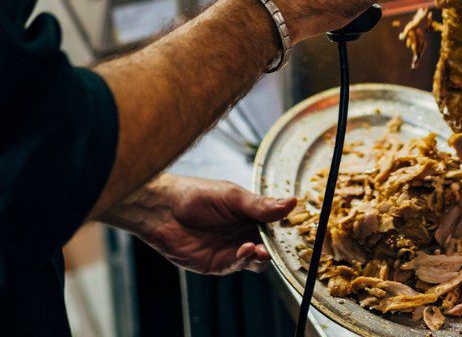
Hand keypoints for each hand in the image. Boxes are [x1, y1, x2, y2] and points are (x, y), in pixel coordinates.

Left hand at [100, 174, 295, 275]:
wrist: (164, 210)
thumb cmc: (196, 195)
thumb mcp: (232, 196)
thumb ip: (260, 205)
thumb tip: (291, 202)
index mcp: (250, 214)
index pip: (275, 225)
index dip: (286, 228)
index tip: (297, 228)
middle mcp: (243, 233)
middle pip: (270, 246)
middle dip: (278, 248)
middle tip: (283, 245)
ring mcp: (231, 250)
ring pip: (257, 260)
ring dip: (263, 256)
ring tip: (261, 249)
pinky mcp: (218, 264)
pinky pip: (238, 265)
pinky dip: (245, 259)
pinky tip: (245, 249)